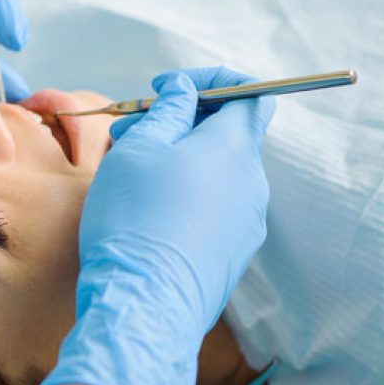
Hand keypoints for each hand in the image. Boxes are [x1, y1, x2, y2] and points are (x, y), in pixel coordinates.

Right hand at [37, 67, 274, 384]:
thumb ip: (169, 111)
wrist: (144, 303)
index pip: (250, 93)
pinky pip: (215, 209)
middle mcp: (253, 183)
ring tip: (131, 173)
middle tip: (131, 131)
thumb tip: (186, 91)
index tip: (168, 87)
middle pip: (228, 135)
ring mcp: (248, 223)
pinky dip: (187, 196)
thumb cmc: (135, 218)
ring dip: (180, 161)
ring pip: (217, 174)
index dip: (211, 81)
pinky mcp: (233, 254)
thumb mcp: (141, 148)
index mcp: (235, 148)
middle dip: (181, 123)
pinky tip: (147, 211)